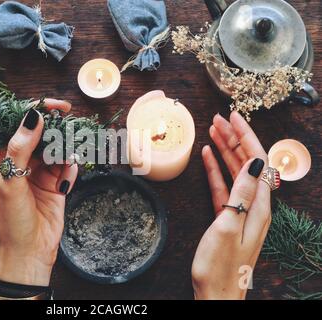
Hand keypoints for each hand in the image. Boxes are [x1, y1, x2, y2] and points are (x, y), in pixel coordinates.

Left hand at [0, 99, 77, 285]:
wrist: (27, 255)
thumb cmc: (10, 221)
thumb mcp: (11, 183)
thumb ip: (20, 148)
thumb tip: (33, 116)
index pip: (16, 124)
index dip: (36, 111)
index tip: (57, 106)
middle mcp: (18, 161)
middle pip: (40, 133)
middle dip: (56, 132)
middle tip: (71, 131)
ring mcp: (37, 171)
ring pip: (56, 148)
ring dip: (66, 150)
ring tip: (69, 160)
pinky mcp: (54, 183)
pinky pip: (66, 166)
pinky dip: (70, 169)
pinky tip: (66, 183)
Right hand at [192, 111, 270, 299]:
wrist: (216, 292)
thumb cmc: (220, 265)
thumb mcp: (228, 226)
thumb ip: (242, 192)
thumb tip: (256, 162)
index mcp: (258, 205)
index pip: (258, 160)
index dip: (246, 136)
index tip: (233, 117)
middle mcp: (254, 204)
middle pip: (248, 162)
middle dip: (235, 137)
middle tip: (219, 118)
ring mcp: (240, 209)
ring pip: (235, 171)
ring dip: (225, 150)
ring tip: (213, 130)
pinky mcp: (227, 215)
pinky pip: (224, 185)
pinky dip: (216, 168)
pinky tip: (208, 156)